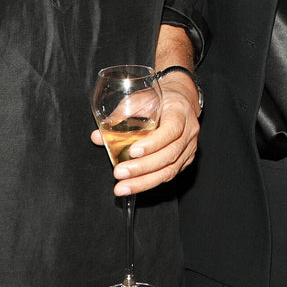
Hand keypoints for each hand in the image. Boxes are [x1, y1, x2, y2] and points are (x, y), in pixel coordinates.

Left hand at [89, 76, 198, 195]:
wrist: (182, 101)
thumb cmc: (160, 99)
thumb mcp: (140, 99)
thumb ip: (120, 116)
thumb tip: (97, 137)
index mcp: (180, 112)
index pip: (171, 130)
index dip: (153, 143)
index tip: (133, 152)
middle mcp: (189, 132)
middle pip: (169, 154)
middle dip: (143, 167)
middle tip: (120, 173)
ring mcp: (189, 148)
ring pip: (170, 170)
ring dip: (144, 181)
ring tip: (123, 187)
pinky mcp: (185, 160)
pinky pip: (169, 174)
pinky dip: (150, 181)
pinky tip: (134, 185)